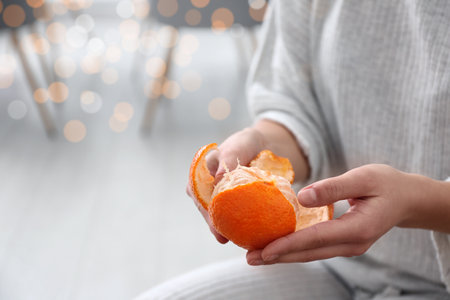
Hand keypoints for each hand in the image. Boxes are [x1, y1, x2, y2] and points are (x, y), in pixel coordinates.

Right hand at [187, 127, 267, 243]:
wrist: (264, 146)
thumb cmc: (246, 144)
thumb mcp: (238, 146)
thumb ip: (229, 158)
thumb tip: (220, 177)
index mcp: (200, 172)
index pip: (197, 193)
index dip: (204, 209)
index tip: (213, 221)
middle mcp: (206, 186)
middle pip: (206, 207)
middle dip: (214, 223)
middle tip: (222, 237)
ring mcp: (219, 195)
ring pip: (218, 214)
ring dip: (224, 227)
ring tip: (232, 240)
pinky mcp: (232, 202)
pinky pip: (232, 214)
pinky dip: (236, 223)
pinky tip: (244, 234)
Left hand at [247, 164, 449, 264]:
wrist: (407, 199)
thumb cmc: (386, 184)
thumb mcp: (363, 178)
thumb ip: (333, 188)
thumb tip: (301, 198)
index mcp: (357, 229)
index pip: (315, 239)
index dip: (288, 245)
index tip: (264, 251)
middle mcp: (352, 244)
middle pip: (309, 253)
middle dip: (278, 256)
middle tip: (250, 258)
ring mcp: (349, 247)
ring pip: (311, 254)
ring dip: (284, 255)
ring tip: (257, 256)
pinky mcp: (344, 242)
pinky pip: (315, 248)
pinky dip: (295, 248)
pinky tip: (278, 247)